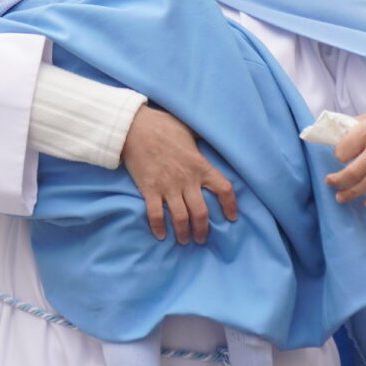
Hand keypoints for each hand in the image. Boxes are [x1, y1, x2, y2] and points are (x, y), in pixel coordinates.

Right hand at [121, 104, 236, 244]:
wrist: (134, 127)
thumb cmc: (163, 125)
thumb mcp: (189, 129)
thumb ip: (201, 139)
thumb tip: (212, 136)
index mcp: (200, 165)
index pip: (223, 189)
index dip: (230, 205)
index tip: (231, 217)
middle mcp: (187, 180)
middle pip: (201, 212)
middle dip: (203, 230)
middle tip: (202, 238)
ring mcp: (168, 186)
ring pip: (181, 218)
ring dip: (184, 233)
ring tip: (185, 240)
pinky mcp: (150, 189)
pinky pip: (156, 214)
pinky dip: (158, 227)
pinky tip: (161, 235)